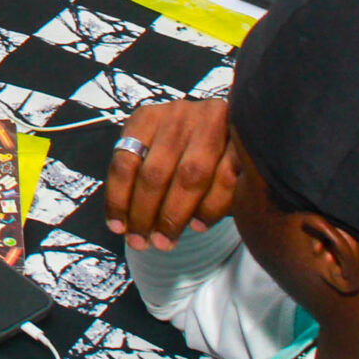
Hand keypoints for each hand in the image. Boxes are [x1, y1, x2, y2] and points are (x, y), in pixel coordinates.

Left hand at [105, 99, 236, 248]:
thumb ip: (141, 176)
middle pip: (155, 173)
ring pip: (189, 177)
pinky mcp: (241, 139)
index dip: (118, 199)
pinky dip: (210, 207)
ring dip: (175, 216)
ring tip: (165, 241)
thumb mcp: (156, 147)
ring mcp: (211, 124)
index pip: (125, 161)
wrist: (240, 118)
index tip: (117, 228)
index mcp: (148, 118)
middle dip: (145, 214)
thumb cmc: (186, 143)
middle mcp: (177, 116)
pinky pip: (225, 179)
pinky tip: (198, 226)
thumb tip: (123, 224)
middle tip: (141, 243)